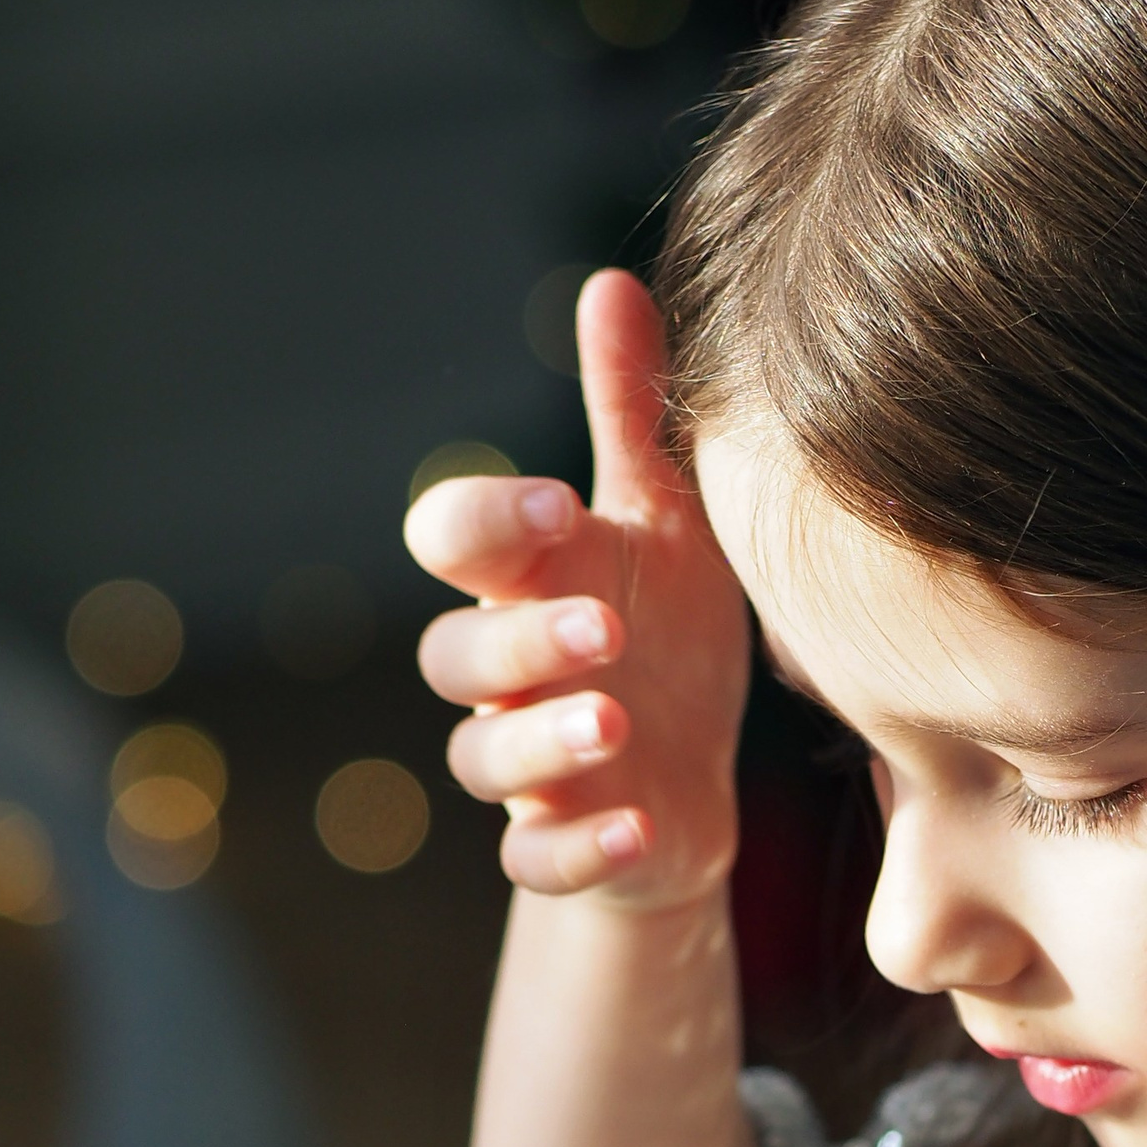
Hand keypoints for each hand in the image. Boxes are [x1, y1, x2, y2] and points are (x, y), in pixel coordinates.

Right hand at [408, 269, 750, 910]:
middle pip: (456, 655)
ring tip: (616, 725)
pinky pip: (538, 862)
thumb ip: (631, 416)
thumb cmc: (666, 635)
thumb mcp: (664, 523)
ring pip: (482, 758)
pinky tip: (639, 828)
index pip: (453, 538)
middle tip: (605, 631)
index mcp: (525, 582)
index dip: (485, 521)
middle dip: (519, 640)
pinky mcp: (562, 847)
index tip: (556, 505)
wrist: (693, 782)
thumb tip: (611, 284)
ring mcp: (527, 769)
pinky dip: (581, 850)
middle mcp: (507, 675)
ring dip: (541, 744)